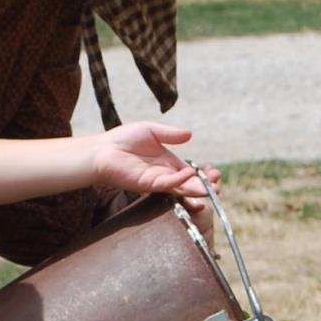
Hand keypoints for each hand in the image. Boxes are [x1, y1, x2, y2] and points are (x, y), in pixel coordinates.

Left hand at [89, 123, 220, 203]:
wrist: (102, 150)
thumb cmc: (123, 139)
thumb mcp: (151, 130)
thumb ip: (170, 134)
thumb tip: (190, 135)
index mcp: (167, 163)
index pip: (190, 171)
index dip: (203, 174)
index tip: (215, 172)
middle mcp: (165, 174)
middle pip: (189, 183)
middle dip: (205, 185)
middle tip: (217, 185)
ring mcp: (157, 181)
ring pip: (181, 188)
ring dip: (196, 189)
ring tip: (211, 189)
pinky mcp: (148, 184)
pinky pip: (167, 184)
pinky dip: (179, 180)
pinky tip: (189, 174)